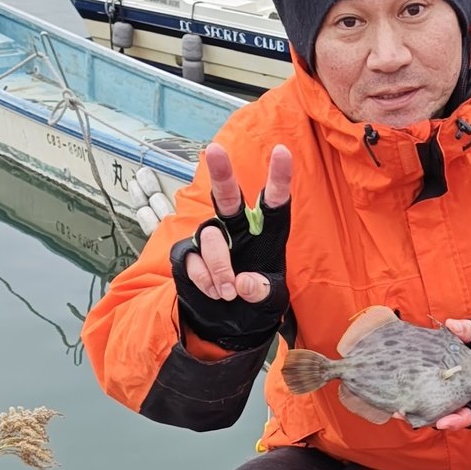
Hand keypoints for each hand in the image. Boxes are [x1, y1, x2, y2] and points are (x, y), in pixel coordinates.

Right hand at [170, 142, 292, 347]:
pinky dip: (206, 281)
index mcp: (265, 231)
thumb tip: (241, 284)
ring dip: (220, 268)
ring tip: (228, 293)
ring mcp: (210, 236)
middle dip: (222, 173)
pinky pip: (195, 261)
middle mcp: (236, 227)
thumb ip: (261, 291)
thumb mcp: (270, 299)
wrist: (227, 319)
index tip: (281, 151)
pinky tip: (214, 293)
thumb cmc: (255, 298)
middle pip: (227, 195)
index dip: (278, 177)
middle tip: (215, 150)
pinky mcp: (188, 252)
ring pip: (212, 238)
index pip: (273, 201)